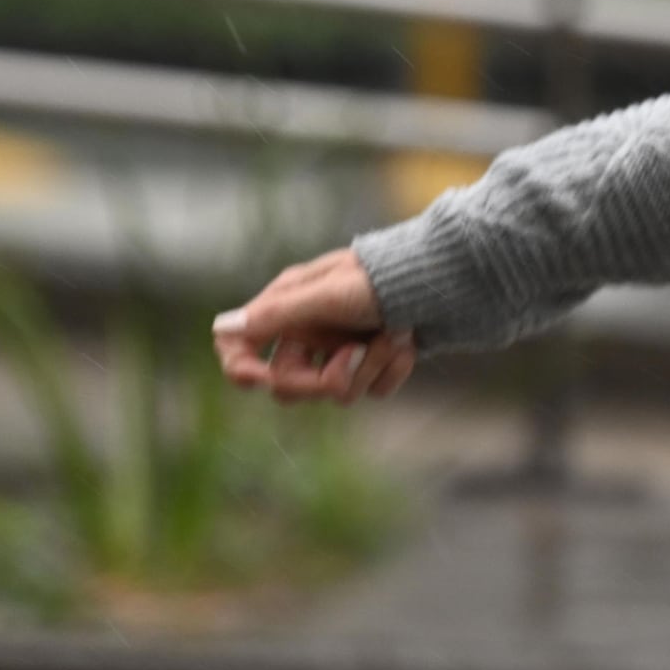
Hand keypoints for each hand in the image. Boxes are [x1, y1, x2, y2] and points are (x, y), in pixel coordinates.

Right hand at [212, 247, 415, 405]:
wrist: (447, 277)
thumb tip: (222, 327)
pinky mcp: (374, 361)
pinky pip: (372, 390)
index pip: (240, 346)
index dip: (242, 368)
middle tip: (357, 353)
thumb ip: (278, 313)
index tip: (260, 379)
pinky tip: (408, 344)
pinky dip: (392, 371)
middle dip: (325, 377)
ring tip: (395, 335)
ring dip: (369, 367)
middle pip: (287, 385)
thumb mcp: (330, 293)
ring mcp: (342, 348)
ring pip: (335, 392)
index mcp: (289, 305)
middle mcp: (311, 329)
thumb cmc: (385, 277)